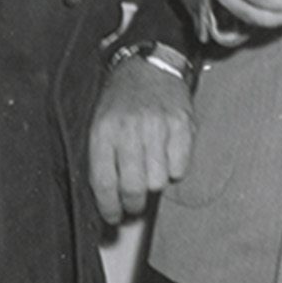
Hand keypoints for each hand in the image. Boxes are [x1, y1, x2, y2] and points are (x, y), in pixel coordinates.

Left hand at [88, 55, 194, 224]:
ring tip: (150, 171)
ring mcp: (158, 127)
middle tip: (133, 205)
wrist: (147, 65)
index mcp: (104, 132)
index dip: (109, 208)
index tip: (112, 217)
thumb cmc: (121, 100)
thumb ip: (102, 160)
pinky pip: (180, 167)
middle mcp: (130, 130)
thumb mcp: (100, 124)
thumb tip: (108, 200)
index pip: (104, 183)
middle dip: (133, 204)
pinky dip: (174, 168)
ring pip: (158, 181)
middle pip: (133, 187)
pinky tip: (167, 156)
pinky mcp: (182, 125)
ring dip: (154, 183)